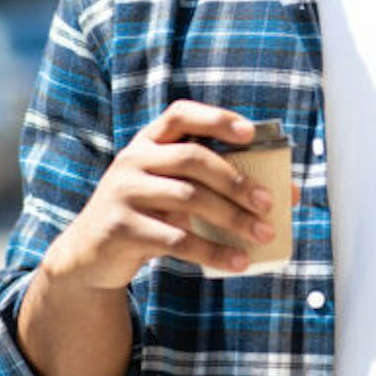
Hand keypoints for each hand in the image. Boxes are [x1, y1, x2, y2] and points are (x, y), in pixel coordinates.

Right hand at [43, 100, 281, 288]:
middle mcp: (133, 160)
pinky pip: (177, 238)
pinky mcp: (121, 228)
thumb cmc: (147, 217)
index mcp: (148, 143)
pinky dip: (213, 252)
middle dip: (237, 180)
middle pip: (193, 158)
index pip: (181, 114)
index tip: (251, 133)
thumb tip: (286, 193)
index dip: (217, 119)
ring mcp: (124, 192)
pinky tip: (237, 262)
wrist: (89, 256)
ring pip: (189, 198)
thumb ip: (214, 185)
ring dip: (233, 218)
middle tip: (269, 204)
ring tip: (263, 235)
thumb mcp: (171, 192)